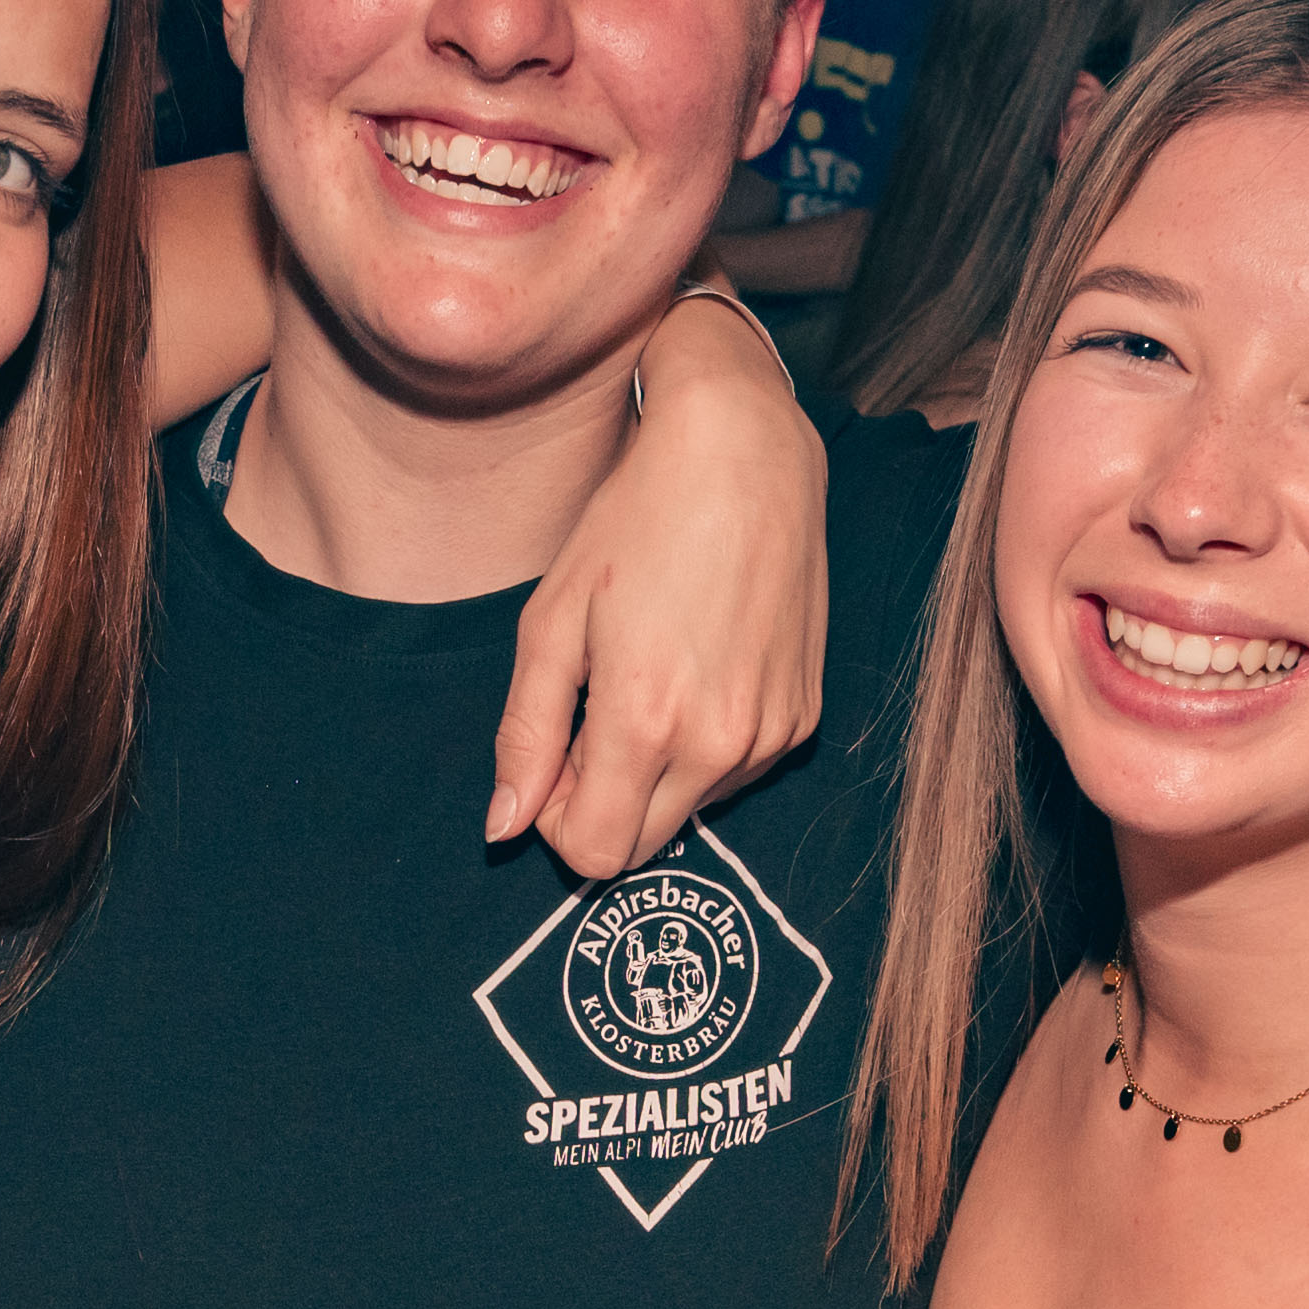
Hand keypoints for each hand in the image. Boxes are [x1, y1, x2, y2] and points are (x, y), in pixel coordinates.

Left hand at [490, 298, 829, 875]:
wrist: (744, 455)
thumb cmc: (635, 524)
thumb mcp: (552, 624)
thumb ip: (525, 734)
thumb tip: (504, 826)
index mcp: (648, 723)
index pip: (592, 853)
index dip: (555, 819)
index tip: (553, 756)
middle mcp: (722, 744)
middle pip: (641, 847)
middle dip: (600, 803)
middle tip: (591, 716)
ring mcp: (772, 733)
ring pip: (689, 809)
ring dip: (653, 771)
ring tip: (648, 675)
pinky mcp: (804, 715)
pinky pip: (736, 772)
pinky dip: (702, 746)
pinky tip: (696, 668)